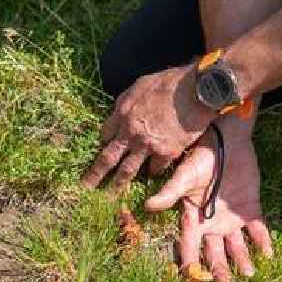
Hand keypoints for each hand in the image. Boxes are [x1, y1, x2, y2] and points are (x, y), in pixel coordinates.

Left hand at [82, 64, 214, 189]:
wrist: (196, 90)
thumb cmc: (171, 83)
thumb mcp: (140, 85)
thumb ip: (127, 100)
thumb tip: (120, 112)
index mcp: (123, 113)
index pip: (104, 135)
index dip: (102, 143)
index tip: (101, 150)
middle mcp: (131, 133)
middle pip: (107, 158)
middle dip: (94, 175)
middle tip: (84, 189)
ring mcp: (148, 145)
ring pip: (128, 171)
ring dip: (118, 186)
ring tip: (110, 199)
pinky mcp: (167, 153)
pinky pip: (156, 169)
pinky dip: (154, 172)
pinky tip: (153, 175)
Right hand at [145, 130, 272, 281]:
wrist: (226, 140)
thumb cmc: (201, 157)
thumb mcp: (184, 177)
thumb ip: (170, 193)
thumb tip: (147, 206)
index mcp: (193, 218)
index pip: (189, 246)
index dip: (190, 263)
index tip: (192, 281)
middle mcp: (211, 223)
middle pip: (214, 253)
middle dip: (219, 270)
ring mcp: (231, 217)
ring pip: (237, 246)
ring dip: (242, 260)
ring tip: (248, 274)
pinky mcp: (249, 208)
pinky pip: (257, 229)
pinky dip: (262, 240)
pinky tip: (267, 253)